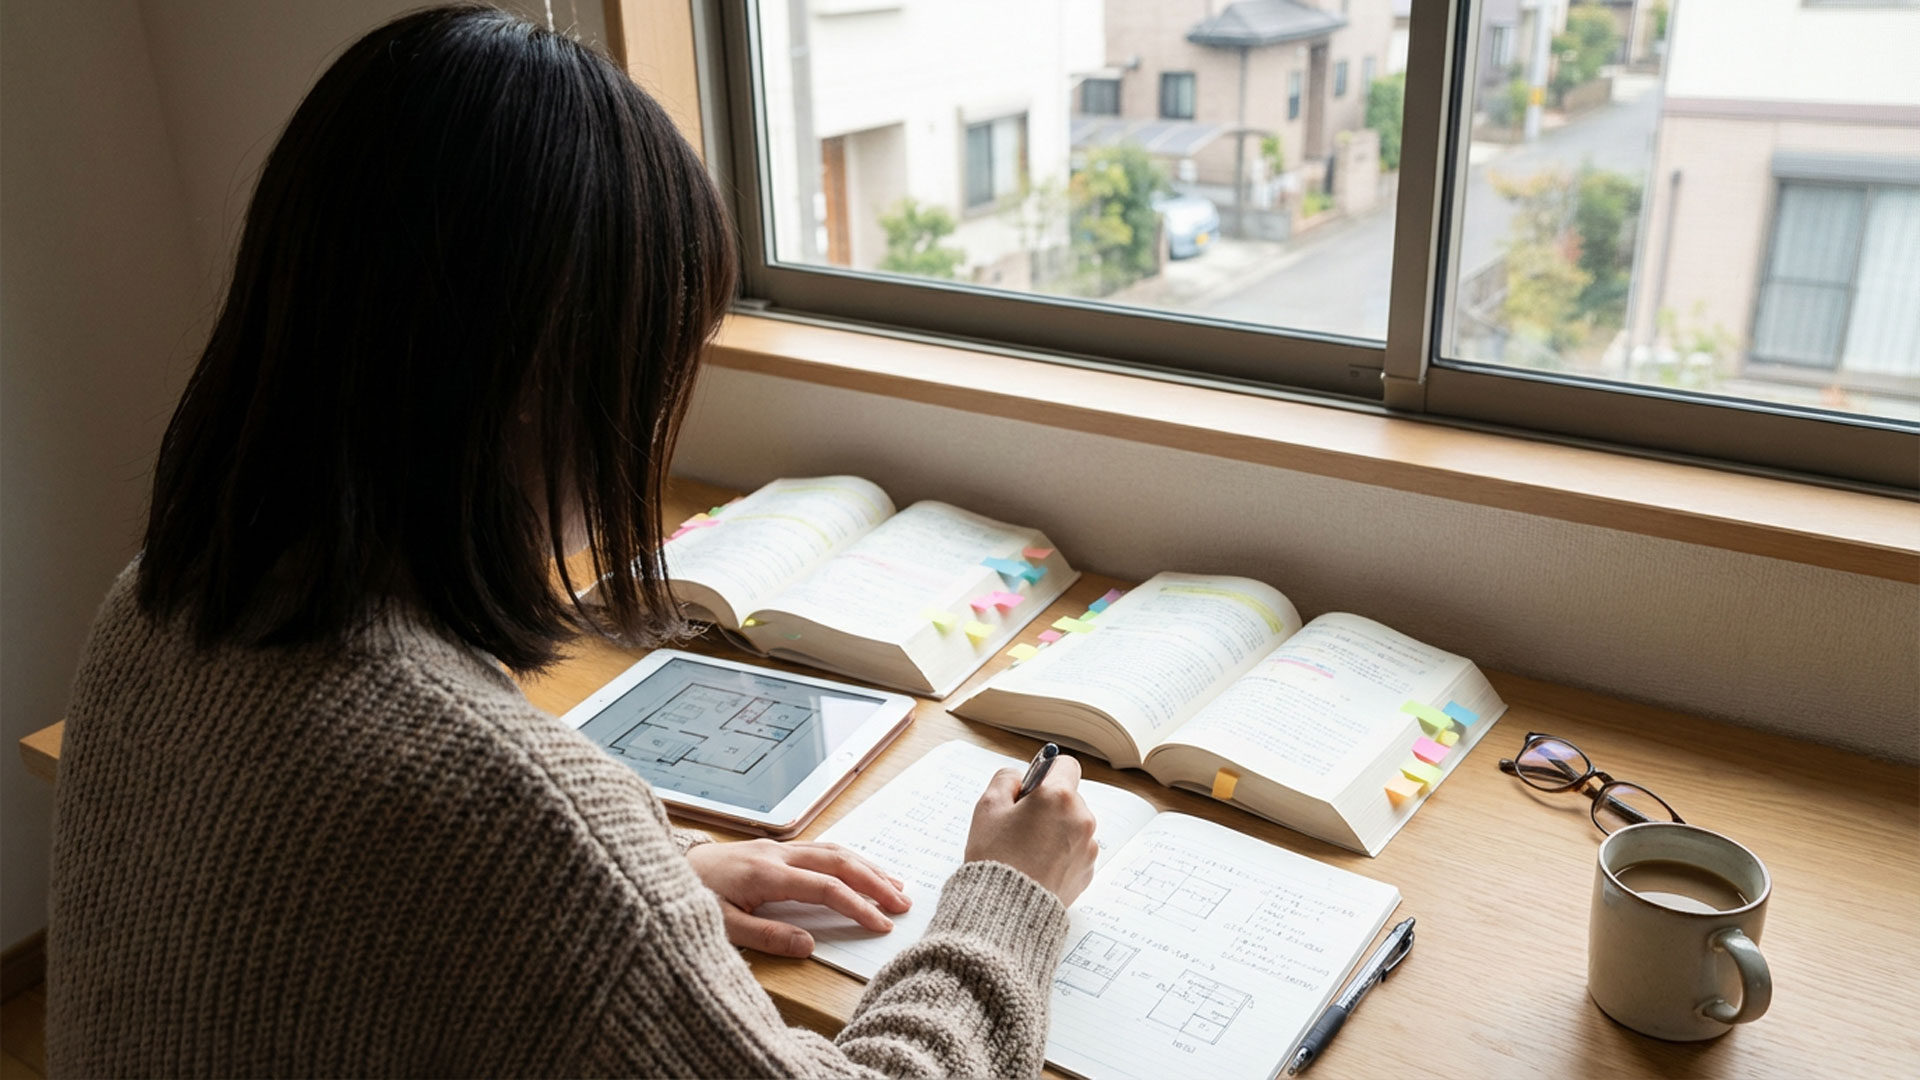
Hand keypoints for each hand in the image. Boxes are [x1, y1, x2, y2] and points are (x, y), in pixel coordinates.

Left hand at [684, 839, 912, 956]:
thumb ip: (767, 936)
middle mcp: (778, 854)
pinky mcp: (775, 849)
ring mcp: (778, 848)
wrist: (664, 867)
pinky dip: (849, 860)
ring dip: (868, 867)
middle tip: (903, 903)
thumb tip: (809, 944)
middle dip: (875, 882)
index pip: (826, 888)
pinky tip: (862, 870)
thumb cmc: (691, 896)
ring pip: (834, 851)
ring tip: (895, 885)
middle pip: (839, 861)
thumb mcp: (722, 926)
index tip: (882, 924)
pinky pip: (822, 849)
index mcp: (767, 874)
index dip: (858, 906)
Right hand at [964, 754, 1099, 904]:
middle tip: (1020, 824)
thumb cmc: (995, 857)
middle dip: (1047, 804)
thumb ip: (1006, 779)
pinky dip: (1060, 853)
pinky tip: (1037, 866)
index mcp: (1058, 796)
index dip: (1045, 772)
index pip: (1065, 764)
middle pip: (1068, 797)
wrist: (1006, 910)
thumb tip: (1020, 778)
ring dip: (1055, 829)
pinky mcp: (1087, 870)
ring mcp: (1088, 846)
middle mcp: (1081, 818)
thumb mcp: (988, 807)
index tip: (1031, 787)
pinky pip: (1075, 850)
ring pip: (1072, 824)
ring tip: (1026, 850)